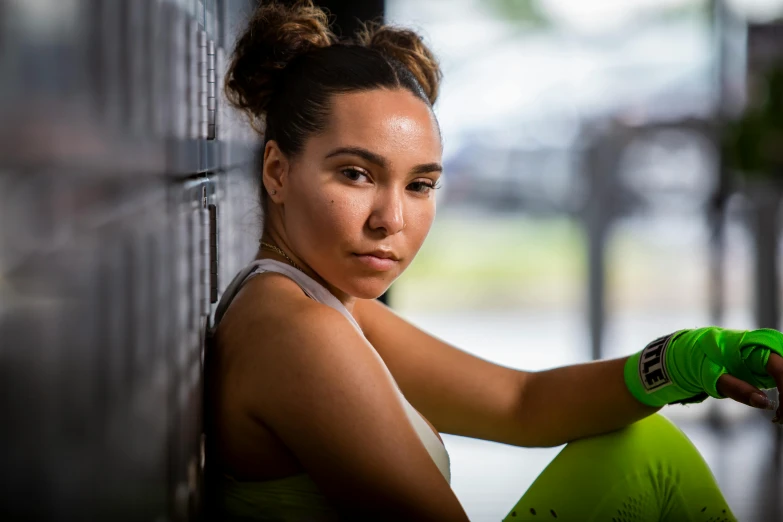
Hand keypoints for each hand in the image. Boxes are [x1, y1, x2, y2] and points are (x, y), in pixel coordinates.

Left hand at [623, 327, 782, 411]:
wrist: (685, 354)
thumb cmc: (697, 361)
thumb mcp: (710, 377)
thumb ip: (736, 388)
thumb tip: (764, 402)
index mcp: (750, 344)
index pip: (781, 367)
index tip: (780, 413)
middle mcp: (763, 347)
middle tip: (781, 418)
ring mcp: (767, 356)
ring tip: (780, 418)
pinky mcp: (766, 367)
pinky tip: (779, 414)